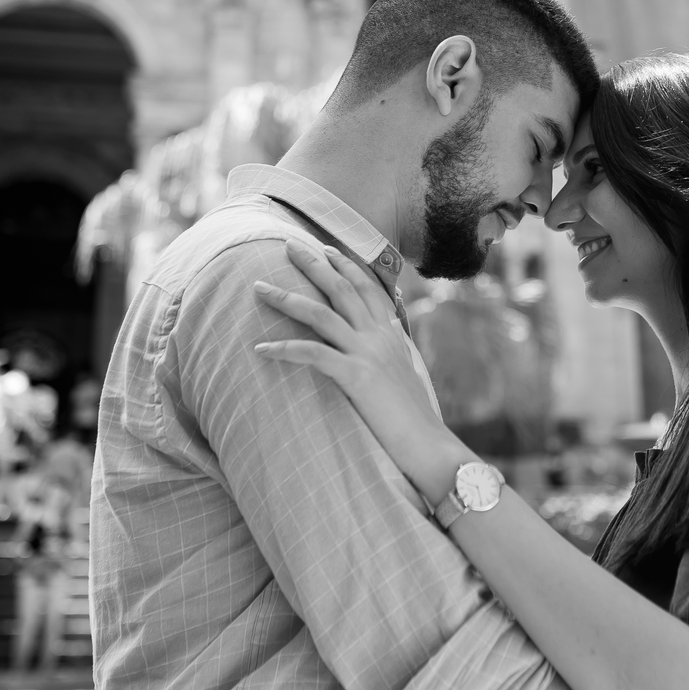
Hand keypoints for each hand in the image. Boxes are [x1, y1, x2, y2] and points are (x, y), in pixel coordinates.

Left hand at [254, 240, 461, 501]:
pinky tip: (260, 348)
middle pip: (342, 289)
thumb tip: (393, 328)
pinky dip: (284, 349)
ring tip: (259, 287)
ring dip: (286, 298)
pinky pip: (313, 354)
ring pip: (321, 314)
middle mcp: (380, 336)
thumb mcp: (409, 372)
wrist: (429, 444)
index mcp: (392, 335)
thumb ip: (397, 347)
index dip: (346, 265)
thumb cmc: (416, 417)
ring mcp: (368, 354)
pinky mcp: (356, 377)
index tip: (325, 248)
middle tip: (288, 244)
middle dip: (313, 264)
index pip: (368, 287)